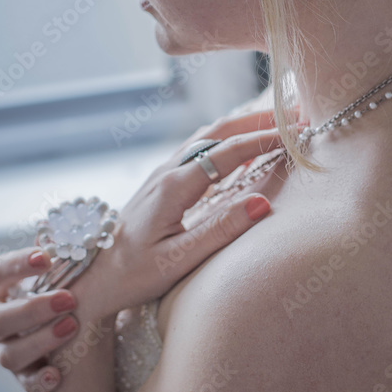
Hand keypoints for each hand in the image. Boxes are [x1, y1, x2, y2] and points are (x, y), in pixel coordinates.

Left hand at [0, 107, 304, 391]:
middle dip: (260, 120)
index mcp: (175, 187)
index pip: (229, 152)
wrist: (91, 277)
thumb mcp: (178, 261)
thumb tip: (263, 203)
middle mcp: (168, 172)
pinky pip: (199, 149)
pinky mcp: (161, 182)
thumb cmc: (133, 276)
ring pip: (208, 136)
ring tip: (278, 123)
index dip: (266, 139)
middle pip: (219, 131)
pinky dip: (227, 139)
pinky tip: (242, 150)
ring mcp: (162, 174)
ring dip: (243, 126)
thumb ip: (221, 231)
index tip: (299, 133)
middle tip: (298, 114)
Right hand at [0, 246, 94, 391]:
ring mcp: (6, 350)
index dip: (18, 265)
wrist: (83, 336)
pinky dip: (39, 380)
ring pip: (8, 355)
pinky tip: (57, 374)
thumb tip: (71, 228)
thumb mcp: (70, 273)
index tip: (46, 257)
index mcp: (1, 289)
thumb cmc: (70, 293)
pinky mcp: (23, 376)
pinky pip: (25, 384)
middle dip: (32, 310)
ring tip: (73, 326)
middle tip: (68, 299)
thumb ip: (65, 255)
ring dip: (40, 341)